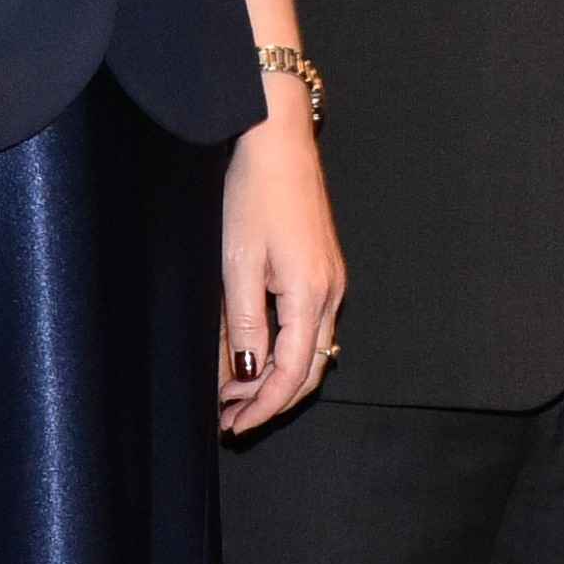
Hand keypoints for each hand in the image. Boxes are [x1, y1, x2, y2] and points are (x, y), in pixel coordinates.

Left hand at [217, 100, 344, 435]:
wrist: (278, 138)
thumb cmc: (255, 192)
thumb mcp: (237, 262)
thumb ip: (243, 324)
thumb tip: (245, 375)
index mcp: (311, 295)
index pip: (293, 375)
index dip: (263, 407)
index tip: (233, 426)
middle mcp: (332, 293)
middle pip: (310, 371)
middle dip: (271, 401)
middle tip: (231, 419)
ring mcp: (333, 281)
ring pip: (312, 350)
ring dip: (277, 378)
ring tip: (236, 392)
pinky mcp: (324, 269)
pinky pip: (311, 326)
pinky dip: (286, 350)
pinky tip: (256, 351)